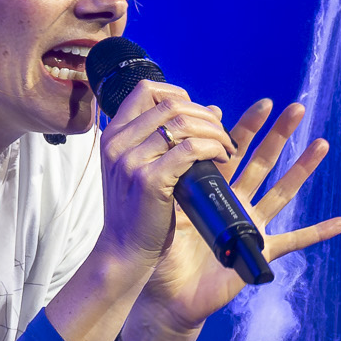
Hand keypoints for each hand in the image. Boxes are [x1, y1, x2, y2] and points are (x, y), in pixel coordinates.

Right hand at [93, 78, 237, 268]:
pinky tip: (222, 157)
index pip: (146, 90)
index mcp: (114, 135)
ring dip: (214, 131)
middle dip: (205, 115)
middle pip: (170, 104)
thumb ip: (168, 138)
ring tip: (227, 148)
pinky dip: (213, 148)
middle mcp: (118, 142)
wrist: (124, 250)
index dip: (179, 94)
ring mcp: (132, 160)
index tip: (198, 114)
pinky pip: (190, 149)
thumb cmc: (138, 210)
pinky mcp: (150, 180)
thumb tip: (213, 110)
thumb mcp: (144, 167)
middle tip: (223, 135)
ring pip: (183, 124)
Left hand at [133, 98, 340, 337]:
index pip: (233, 151)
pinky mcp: (261, 252)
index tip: (264, 103)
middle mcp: (237, 203)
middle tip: (297, 108)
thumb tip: (185, 140)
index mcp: (213, 191)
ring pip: (282, 191)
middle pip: (264, 162)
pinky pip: (295, 241)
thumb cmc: (164, 254)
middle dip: (280, 135)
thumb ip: (179, 177)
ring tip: (321, 143)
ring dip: (303, 168)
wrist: (170, 295)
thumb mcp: (168, 209)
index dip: (247, 127)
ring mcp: (252, 226)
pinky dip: (319, 232)